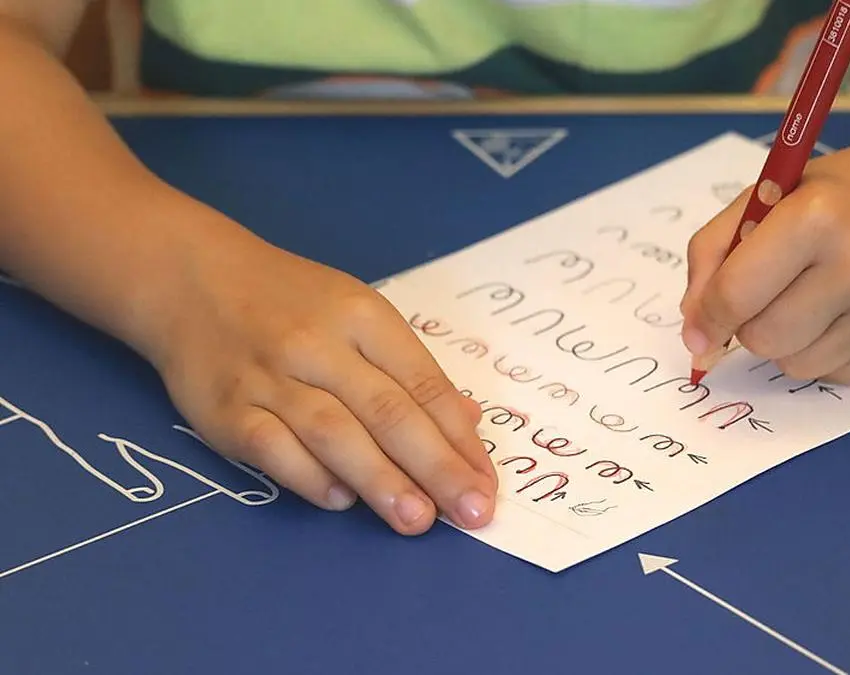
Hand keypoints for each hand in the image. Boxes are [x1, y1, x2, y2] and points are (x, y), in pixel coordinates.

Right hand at [143, 228, 496, 534]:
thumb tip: (466, 422)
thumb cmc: (291, 302)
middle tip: (470, 512)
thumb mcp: (358, 313)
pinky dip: (309, 478)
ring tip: (416, 520)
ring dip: (381, 481)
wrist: (191, 279)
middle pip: (388, 413)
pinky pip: (273, 450)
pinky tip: (341, 501)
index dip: (459, 439)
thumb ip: (409, 369)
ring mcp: (268, 378)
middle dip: (436, 468)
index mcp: (363, 316)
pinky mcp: (225, 409)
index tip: (486, 483)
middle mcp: (318, 344)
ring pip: (335, 434)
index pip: (423, 383)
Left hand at [680, 138, 849, 383]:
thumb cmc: (843, 193)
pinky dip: (826, 352)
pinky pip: (835, 376)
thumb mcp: (770, 195)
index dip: (707, 317)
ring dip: (787, 341)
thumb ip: (715, 252)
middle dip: (749, 325)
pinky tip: (846, 312)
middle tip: (769, 294)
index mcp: (817, 216)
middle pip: (763, 339)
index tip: (700, 325)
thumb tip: (695, 329)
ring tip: (811, 298)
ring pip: (796, 366)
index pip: (736, 295)